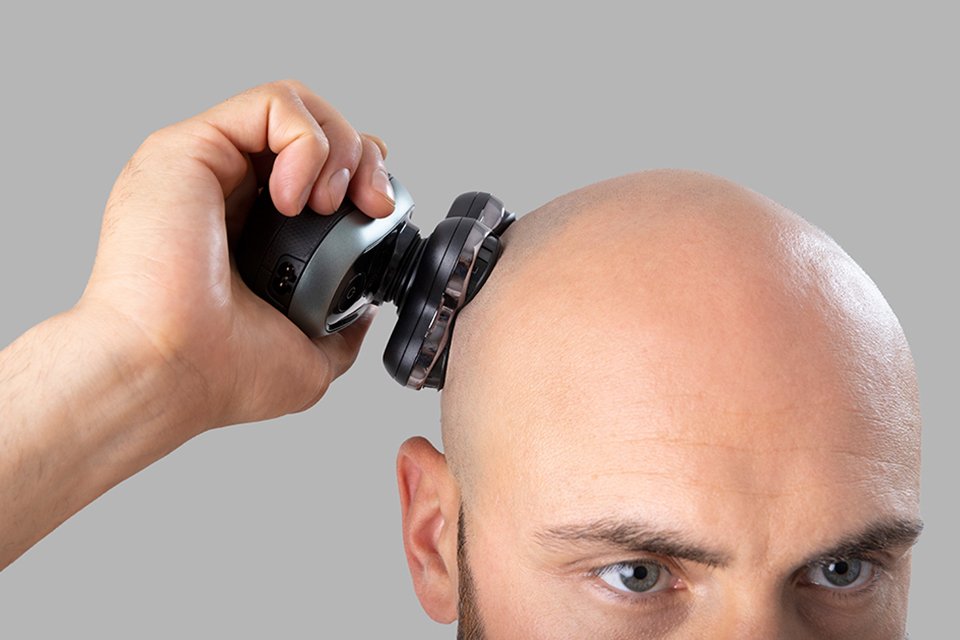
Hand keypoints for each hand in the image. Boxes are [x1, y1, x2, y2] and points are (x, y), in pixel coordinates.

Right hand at [78, 79, 391, 438]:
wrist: (171, 370)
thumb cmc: (218, 373)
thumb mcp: (307, 359)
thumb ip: (341, 328)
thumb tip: (365, 307)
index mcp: (253, 230)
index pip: (322, 168)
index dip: (364, 176)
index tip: (378, 215)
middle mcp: (229, 191)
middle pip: (316, 128)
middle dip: (364, 156)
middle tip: (371, 203)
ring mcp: (208, 165)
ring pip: (296, 106)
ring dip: (338, 147)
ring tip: (329, 203)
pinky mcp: (189, 146)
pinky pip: (271, 104)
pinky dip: (305, 142)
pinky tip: (296, 197)